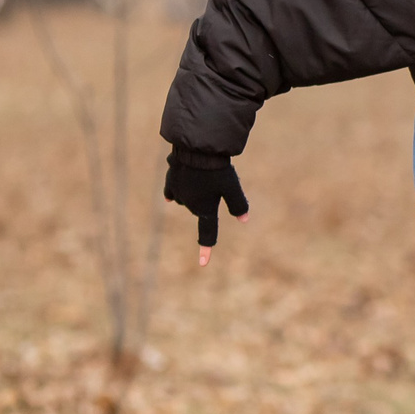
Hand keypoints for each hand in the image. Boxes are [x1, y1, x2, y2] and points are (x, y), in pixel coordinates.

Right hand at [165, 150, 248, 265]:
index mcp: (205, 209)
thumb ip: (238, 204)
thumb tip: (244, 219)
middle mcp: (189, 204)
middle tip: (217, 180)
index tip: (203, 264)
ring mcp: (177, 192)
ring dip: (196, 192)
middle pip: (201, 208)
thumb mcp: (233, 187)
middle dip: (208, 199)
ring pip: (188, 198)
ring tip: (202, 174)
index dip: (206, 249)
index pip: (207, 233)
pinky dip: (175, 193)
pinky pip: (172, 191)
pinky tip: (170, 198)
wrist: (195, 149)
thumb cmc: (217, 170)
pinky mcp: (170, 180)